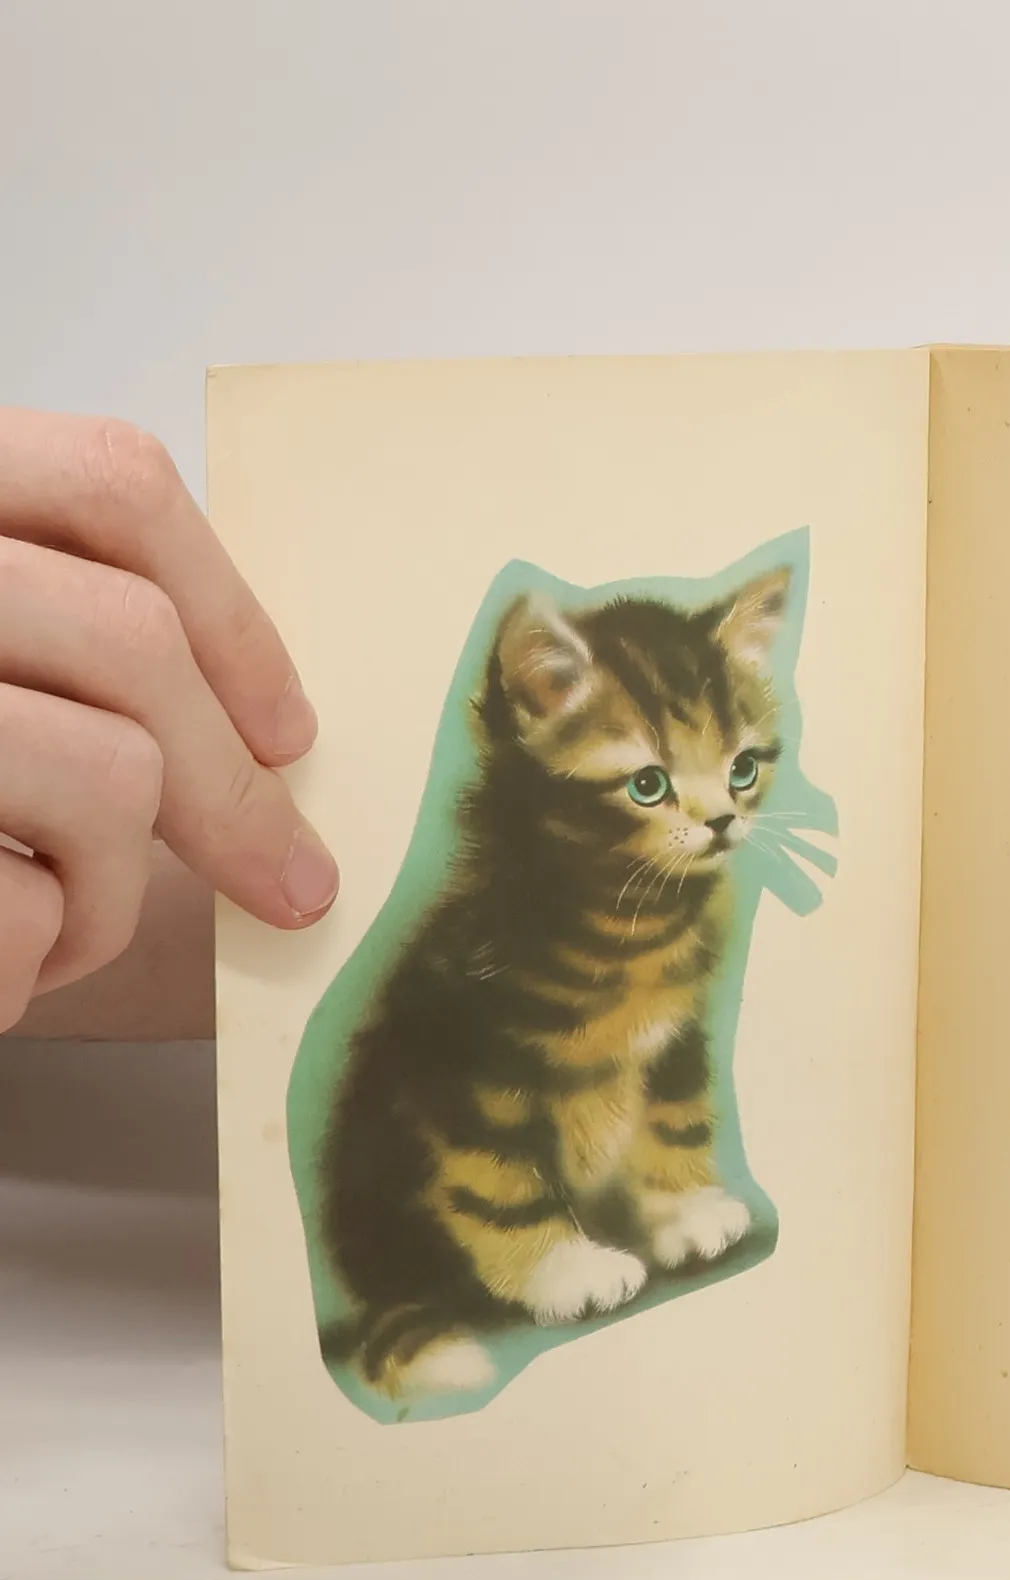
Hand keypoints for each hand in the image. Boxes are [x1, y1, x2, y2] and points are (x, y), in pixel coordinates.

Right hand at [0, 408, 336, 1032]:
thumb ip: (54, 632)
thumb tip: (259, 724)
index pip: (112, 485)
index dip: (231, 615)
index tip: (286, 730)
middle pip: (134, 639)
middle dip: (232, 791)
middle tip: (290, 883)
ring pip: (110, 772)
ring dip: (114, 890)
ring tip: (61, 930)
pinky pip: (26, 903)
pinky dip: (42, 956)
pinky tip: (5, 973)